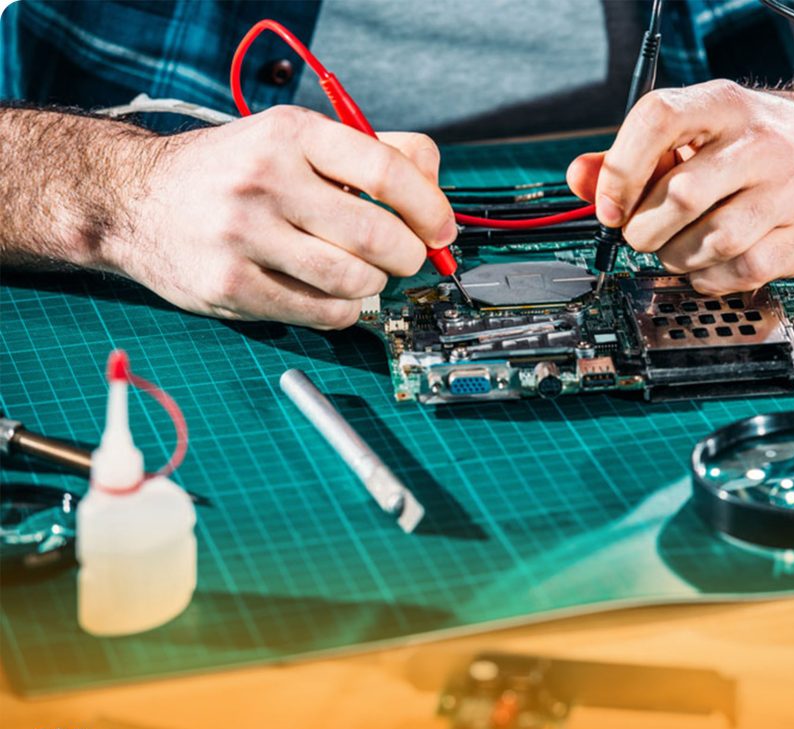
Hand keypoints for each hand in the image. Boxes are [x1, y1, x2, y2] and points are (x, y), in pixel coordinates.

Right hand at [113, 106, 454, 328]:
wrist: (134, 199)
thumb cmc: (235, 171)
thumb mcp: (293, 139)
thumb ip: (370, 152)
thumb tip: (436, 189)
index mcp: (291, 134)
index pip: (385, 170)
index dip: (429, 207)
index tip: (442, 230)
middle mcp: (265, 179)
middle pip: (376, 234)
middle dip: (408, 256)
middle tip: (407, 259)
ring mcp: (243, 235)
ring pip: (352, 280)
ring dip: (374, 286)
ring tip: (364, 276)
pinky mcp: (229, 285)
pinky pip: (320, 313)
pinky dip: (344, 311)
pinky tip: (335, 296)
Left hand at [567, 80, 793, 294]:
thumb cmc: (751, 146)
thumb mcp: (694, 135)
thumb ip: (632, 157)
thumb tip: (580, 179)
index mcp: (722, 106)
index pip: (658, 120)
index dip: (620, 170)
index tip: (608, 206)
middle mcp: (759, 144)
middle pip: (680, 194)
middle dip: (644, 229)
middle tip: (642, 233)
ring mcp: (786, 192)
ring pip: (708, 241)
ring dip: (675, 257)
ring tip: (676, 247)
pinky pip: (736, 272)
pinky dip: (705, 278)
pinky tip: (705, 264)